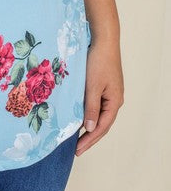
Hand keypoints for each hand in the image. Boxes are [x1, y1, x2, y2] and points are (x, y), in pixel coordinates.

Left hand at [76, 37, 123, 155]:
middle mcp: (114, 99)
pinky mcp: (103, 85)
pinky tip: (78, 116)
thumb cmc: (98, 61)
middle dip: (89, 136)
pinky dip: (87, 112)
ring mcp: (109, 92)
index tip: (78, 150)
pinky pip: (96, 104)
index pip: (102, 127)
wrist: (103, 40)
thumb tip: (90, 128)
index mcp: (114, 102)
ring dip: (88, 125)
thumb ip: (91, 108)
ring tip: (76, 137)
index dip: (90, 140)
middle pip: (102, 123)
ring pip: (98, 114)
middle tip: (76, 149)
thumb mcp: (92, 87)